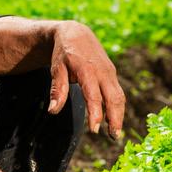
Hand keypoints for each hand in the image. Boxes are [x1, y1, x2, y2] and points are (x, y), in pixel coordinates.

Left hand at [48, 21, 124, 138]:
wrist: (76, 33)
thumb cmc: (63, 53)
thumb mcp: (56, 69)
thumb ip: (57, 90)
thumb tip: (53, 111)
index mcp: (87, 70)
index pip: (94, 96)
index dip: (95, 114)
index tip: (95, 130)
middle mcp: (103, 71)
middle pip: (114, 98)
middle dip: (115, 118)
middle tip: (113, 137)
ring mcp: (109, 72)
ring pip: (119, 96)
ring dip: (119, 115)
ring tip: (115, 133)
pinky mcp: (112, 74)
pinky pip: (118, 92)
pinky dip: (118, 107)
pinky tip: (114, 120)